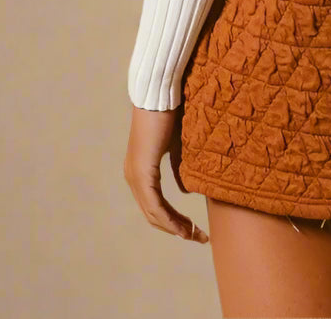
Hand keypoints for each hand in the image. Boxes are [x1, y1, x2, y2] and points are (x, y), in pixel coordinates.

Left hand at [124, 104, 208, 241]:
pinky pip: (154, 204)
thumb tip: (184, 190)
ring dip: (174, 227)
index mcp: (140, 170)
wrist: (160, 94)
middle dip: (175, 228)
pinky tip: (183, 227)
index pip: (154, 205)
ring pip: (153, 213)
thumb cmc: (170, 113)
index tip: (193, 229)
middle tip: (197, 237)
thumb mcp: (177, 145)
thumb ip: (179, 167)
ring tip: (194, 235)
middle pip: (152, 214)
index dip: (173, 220)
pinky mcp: (141, 172)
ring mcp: (135, 175)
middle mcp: (133, 176)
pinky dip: (169, 219)